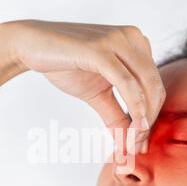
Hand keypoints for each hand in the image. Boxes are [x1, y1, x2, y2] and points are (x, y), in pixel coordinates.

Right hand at [3, 19, 165, 152]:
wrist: (31, 46)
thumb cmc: (64, 65)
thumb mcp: (97, 94)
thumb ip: (116, 116)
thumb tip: (130, 142)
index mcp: (136, 44)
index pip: (155, 85)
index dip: (152, 117)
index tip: (139, 143)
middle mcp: (133, 37)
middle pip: (155, 87)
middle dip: (149, 122)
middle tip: (137, 148)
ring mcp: (118, 40)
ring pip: (145, 85)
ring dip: (143, 120)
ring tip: (133, 143)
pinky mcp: (101, 50)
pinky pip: (126, 83)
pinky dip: (134, 108)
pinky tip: (134, 129)